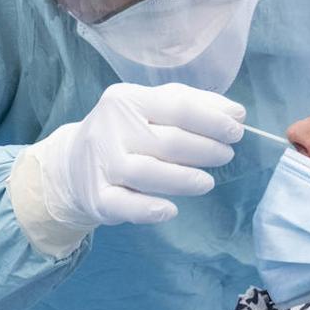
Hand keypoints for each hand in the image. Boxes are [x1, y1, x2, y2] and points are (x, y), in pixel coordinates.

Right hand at [32, 82, 244, 227]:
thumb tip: (236, 113)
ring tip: (207, 182)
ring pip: (148, 172)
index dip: (213, 121)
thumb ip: (195, 104)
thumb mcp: (154, 107)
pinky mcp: (97, 196)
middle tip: (225, 155)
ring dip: (184, 179)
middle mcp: (110, 128)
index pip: (178, 108)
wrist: (73, 162)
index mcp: (127, 99)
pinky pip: (125, 205)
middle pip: (168, 141)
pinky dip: (149, 209)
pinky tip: (170, 210)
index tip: (236, 131)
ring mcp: (101, 163)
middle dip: (205, 150)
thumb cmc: (126, 130)